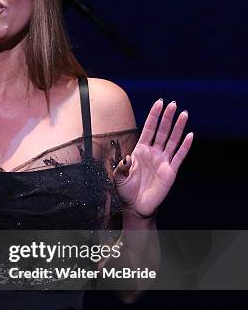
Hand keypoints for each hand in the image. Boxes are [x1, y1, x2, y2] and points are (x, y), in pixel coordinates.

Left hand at [113, 99, 193, 218]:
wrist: (136, 206)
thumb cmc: (126, 190)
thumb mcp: (118, 178)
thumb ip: (121, 167)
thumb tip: (126, 157)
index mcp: (140, 150)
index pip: (149, 129)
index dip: (153, 116)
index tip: (158, 102)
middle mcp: (153, 153)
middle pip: (162, 131)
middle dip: (167, 117)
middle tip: (173, 104)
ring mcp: (163, 161)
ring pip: (172, 140)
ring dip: (178, 127)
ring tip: (184, 114)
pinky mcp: (170, 171)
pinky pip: (179, 156)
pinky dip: (185, 146)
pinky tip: (190, 135)